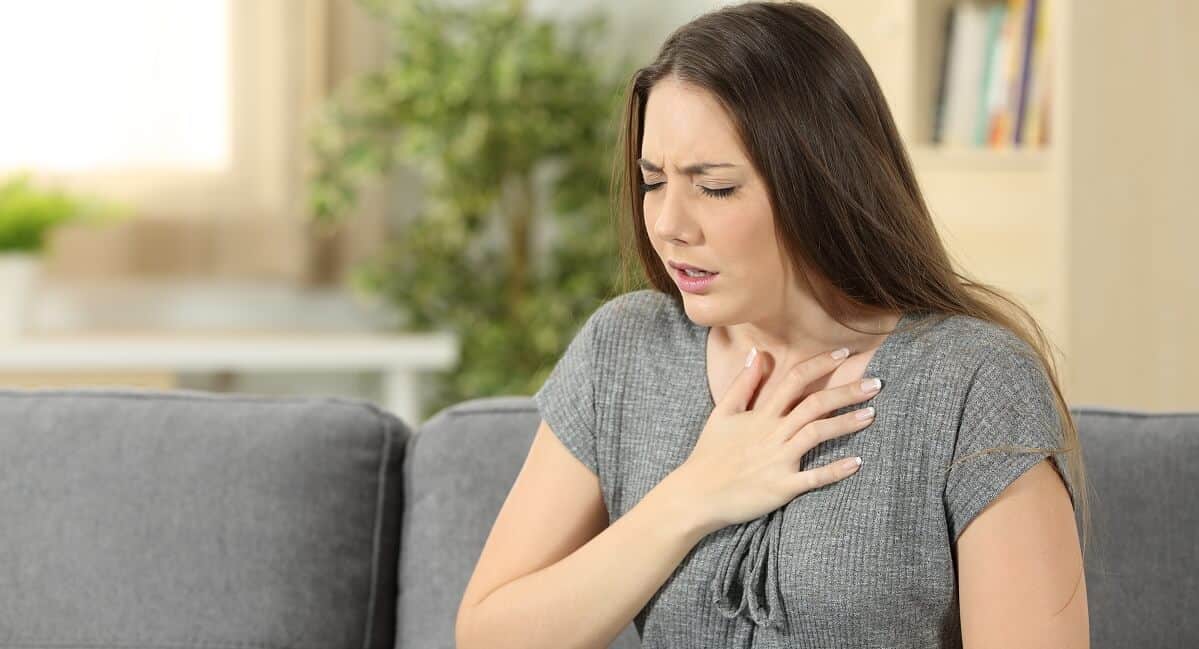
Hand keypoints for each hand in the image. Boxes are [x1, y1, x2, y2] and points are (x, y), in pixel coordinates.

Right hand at [673, 346, 881, 534]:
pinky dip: (836, 470)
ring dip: (847, 423)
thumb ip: (743, 384)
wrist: (697, 495)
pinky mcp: (781, 487)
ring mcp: (778, 460)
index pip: (795, 380)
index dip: (821, 364)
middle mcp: (773, 433)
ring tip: (873, 414)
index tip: (845, 354)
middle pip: (815, 404)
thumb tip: (756, 354)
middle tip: (876, 383)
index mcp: (761, 415)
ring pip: (818, 434)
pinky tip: (857, 462)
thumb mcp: (722, 413)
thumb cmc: (710, 454)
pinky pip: (814, 478)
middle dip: (847, 392)